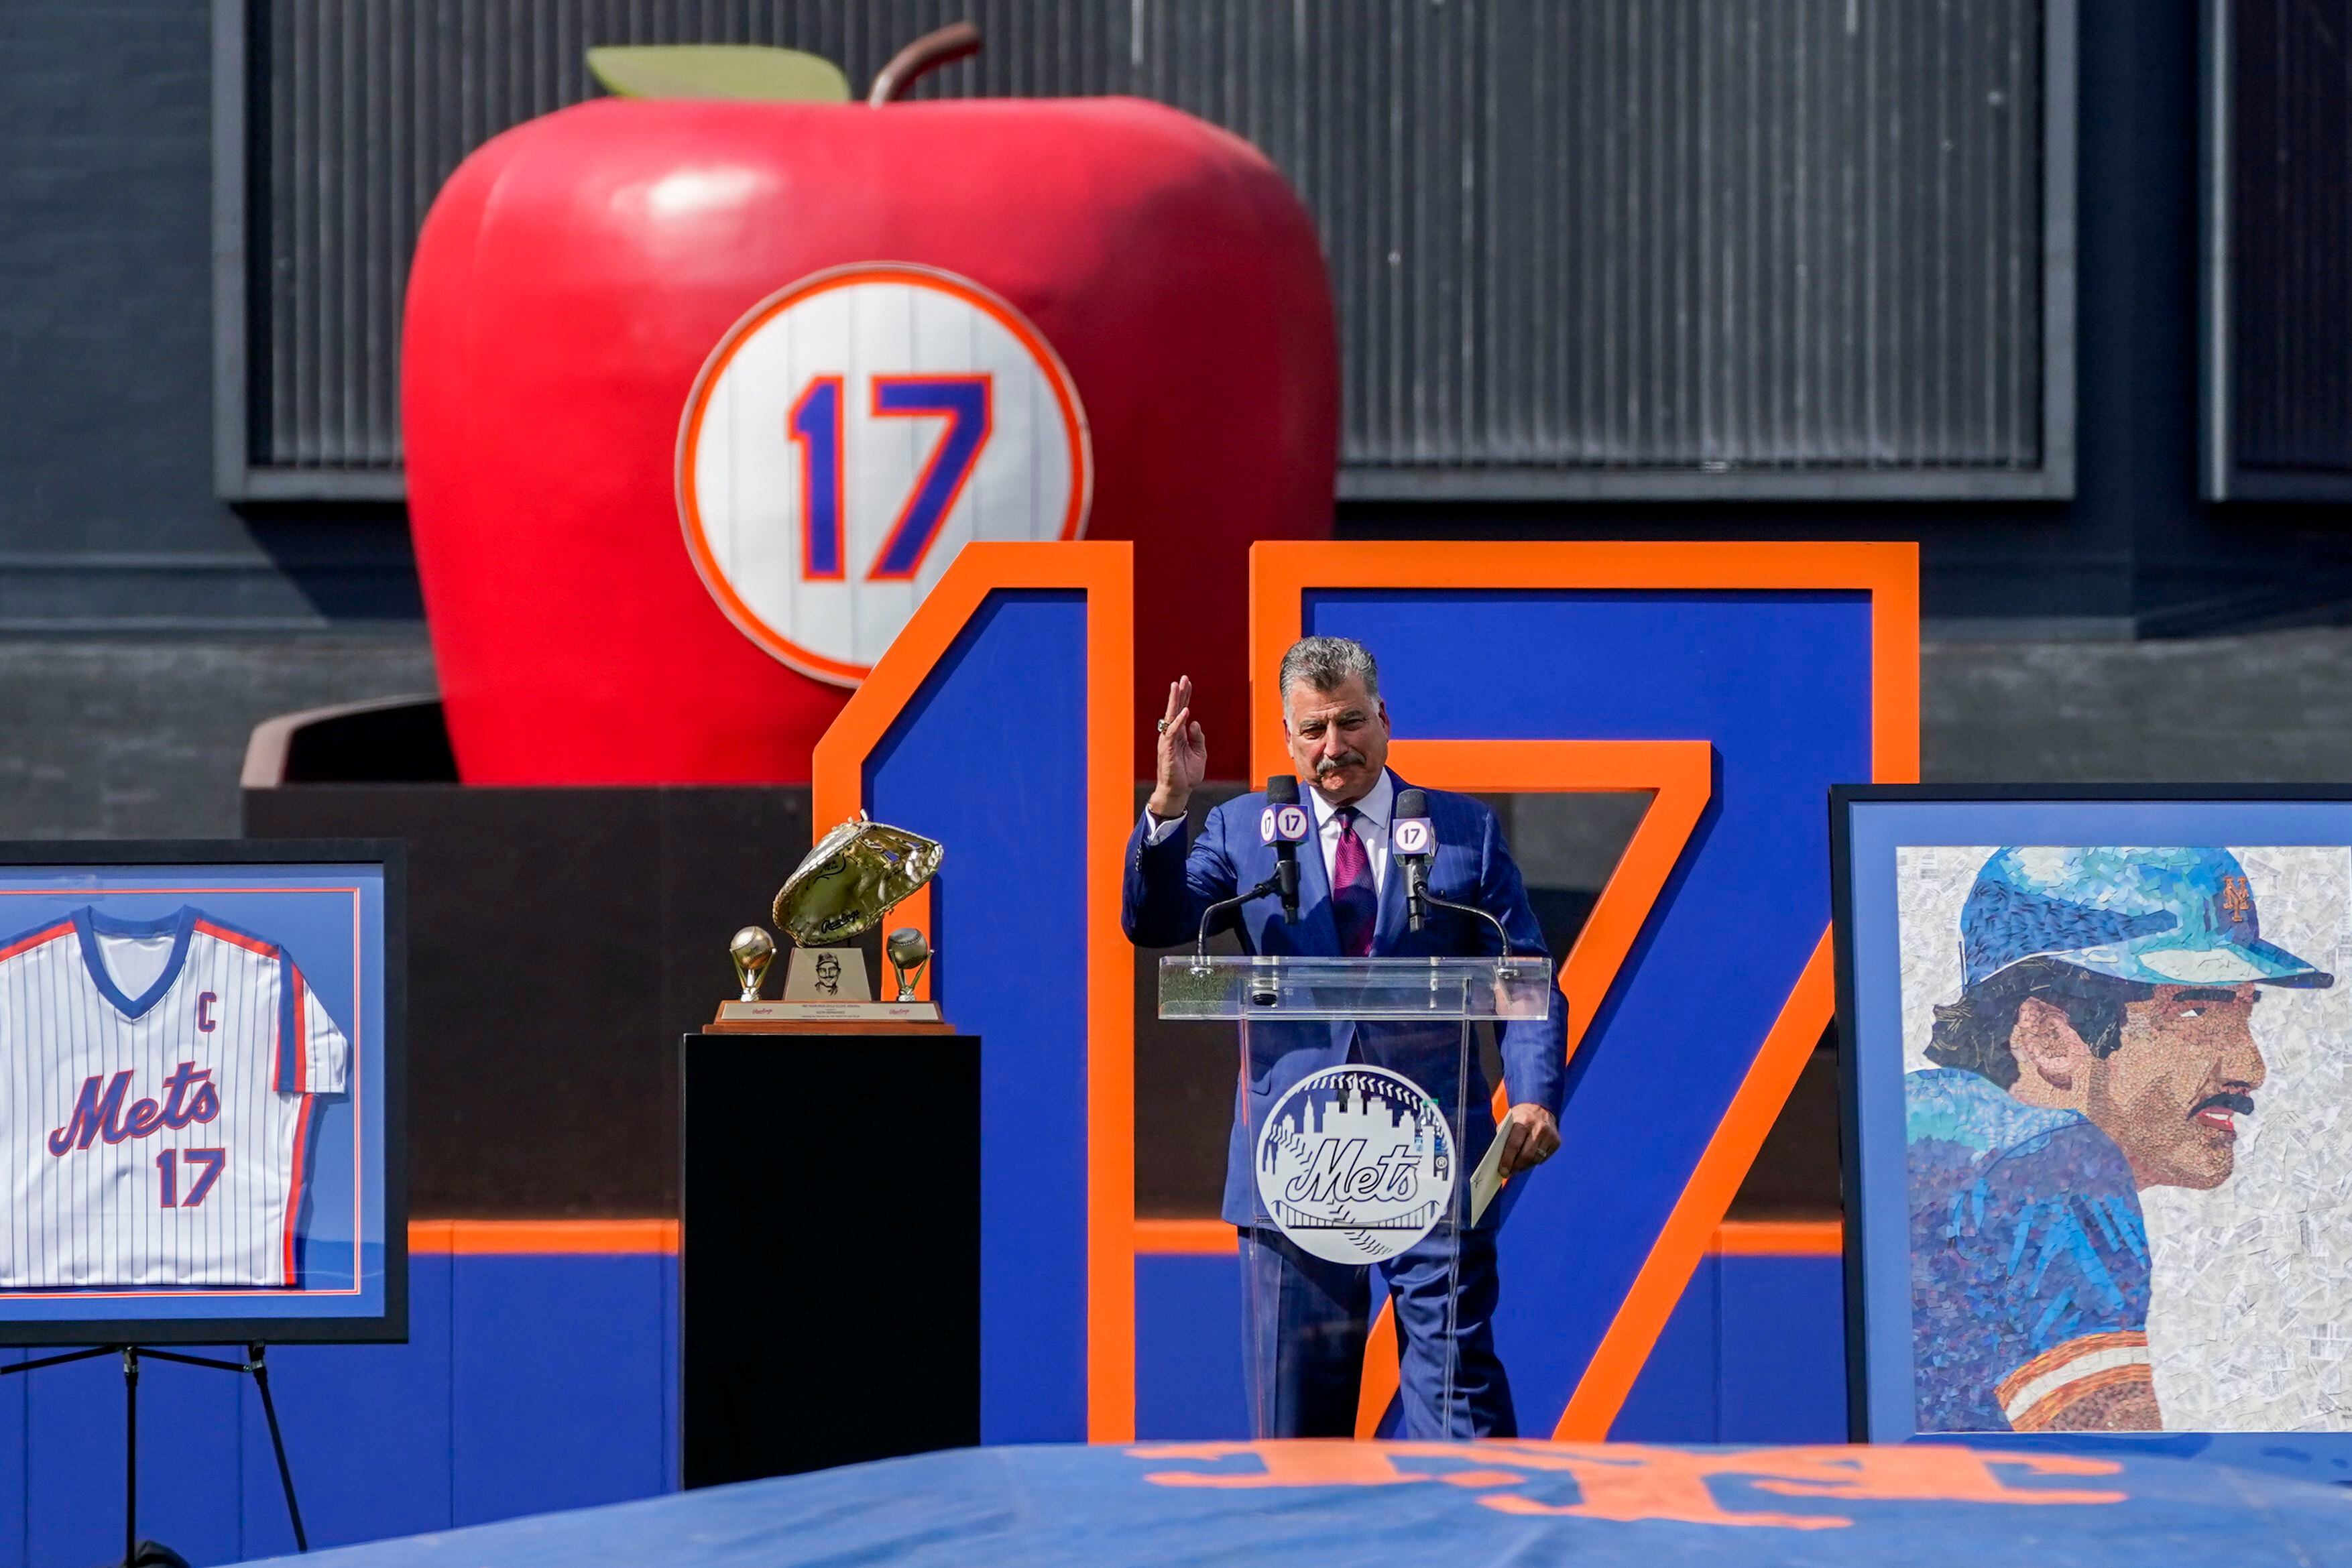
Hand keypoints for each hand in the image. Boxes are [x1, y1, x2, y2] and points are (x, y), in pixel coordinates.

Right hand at [1148, 675, 1206, 817]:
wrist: (1179, 790)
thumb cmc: (1187, 774)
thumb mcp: (1199, 753)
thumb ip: (1198, 737)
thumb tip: (1195, 722)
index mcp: (1180, 734)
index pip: (1182, 711)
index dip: (1186, 697)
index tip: (1188, 682)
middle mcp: (1172, 734)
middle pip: (1175, 709)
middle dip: (1179, 693)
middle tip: (1182, 678)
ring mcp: (1168, 740)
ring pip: (1171, 716)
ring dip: (1175, 701)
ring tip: (1177, 686)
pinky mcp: (1167, 749)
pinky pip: (1172, 732)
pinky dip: (1178, 721)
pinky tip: (1185, 712)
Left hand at [1495, 1103, 1559, 1177]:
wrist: (1541, 1107)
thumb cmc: (1520, 1118)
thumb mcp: (1509, 1121)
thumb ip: (1504, 1137)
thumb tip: (1498, 1159)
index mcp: (1523, 1121)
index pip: (1514, 1145)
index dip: (1507, 1160)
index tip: (1502, 1171)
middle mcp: (1538, 1128)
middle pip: (1526, 1155)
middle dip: (1516, 1167)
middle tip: (1508, 1173)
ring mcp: (1549, 1135)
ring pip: (1535, 1159)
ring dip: (1524, 1166)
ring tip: (1516, 1167)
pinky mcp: (1556, 1141)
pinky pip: (1543, 1158)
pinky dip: (1533, 1162)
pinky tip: (1527, 1160)